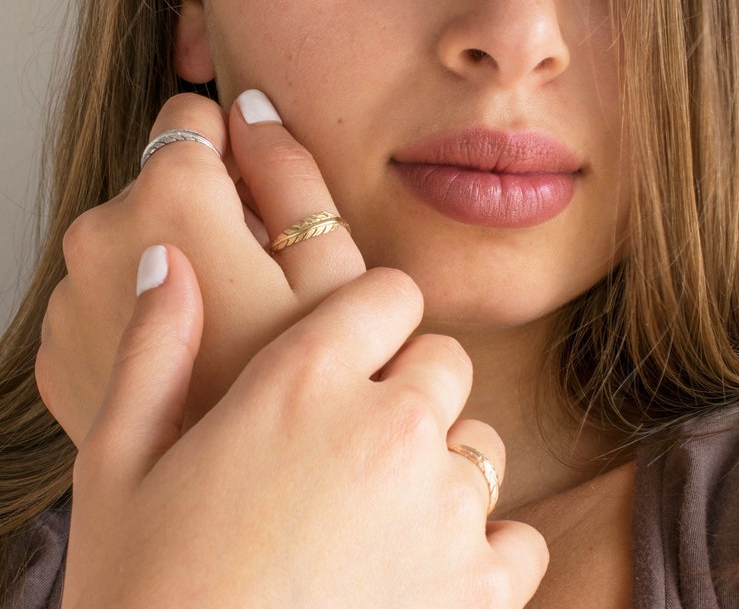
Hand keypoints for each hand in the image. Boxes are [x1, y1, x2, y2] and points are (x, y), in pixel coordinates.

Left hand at [38, 91, 364, 444]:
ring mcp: (68, 297)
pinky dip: (143, 303)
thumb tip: (253, 109)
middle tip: (252, 280)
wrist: (228, 514)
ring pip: (131, 236)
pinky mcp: (58, 344)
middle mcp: (98, 236)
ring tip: (222, 322)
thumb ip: (291, 172)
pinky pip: (106, 291)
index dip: (237, 153)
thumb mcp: (329, 270)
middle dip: (207, 209)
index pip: (190, 114)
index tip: (258, 204)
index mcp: (170, 201)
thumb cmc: (295, 390)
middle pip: (158, 178)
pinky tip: (188, 352)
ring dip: (174, 257)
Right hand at [64, 244, 547, 606]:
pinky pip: (520, 537)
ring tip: (381, 519)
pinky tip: (425, 575)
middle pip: (445, 360)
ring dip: (443, 469)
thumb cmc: (144, 596)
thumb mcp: (119, 463)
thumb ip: (155, 348)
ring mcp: (444, 508)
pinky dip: (487, 552)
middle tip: (356, 443)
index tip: (359, 347)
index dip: (377, 314)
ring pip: (482, 443)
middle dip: (411, 386)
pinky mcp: (481, 590)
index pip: (391, 293)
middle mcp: (388, 426)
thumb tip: (170, 261)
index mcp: (303, 381)